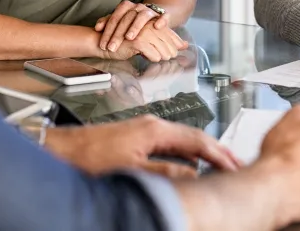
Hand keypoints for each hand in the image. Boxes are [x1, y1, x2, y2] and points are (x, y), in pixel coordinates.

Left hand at [43, 115, 241, 177]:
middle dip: (217, 151)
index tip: (235, 165)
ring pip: (184, 140)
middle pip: (195, 137)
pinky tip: (191, 164)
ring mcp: (145, 129)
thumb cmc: (90, 157)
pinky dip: (188, 153)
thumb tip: (193, 174)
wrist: (63, 149)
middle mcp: (153, 125)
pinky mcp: (138, 136)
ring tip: (221, 165)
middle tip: (237, 164)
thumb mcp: (132, 169)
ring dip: (204, 153)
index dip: (219, 154)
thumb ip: (165, 172)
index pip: (197, 140)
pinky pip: (172, 143)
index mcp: (155, 130)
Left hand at [96, 1, 168, 52]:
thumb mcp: (119, 21)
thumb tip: (97, 28)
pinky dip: (161, 20)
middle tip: (112, 47)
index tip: (103, 45)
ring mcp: (150, 11)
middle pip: (126, 18)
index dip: (108, 32)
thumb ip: (107, 22)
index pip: (115, 18)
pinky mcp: (162, 15)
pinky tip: (157, 27)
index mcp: (126, 7)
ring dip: (136, 27)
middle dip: (118, 34)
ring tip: (129, 38)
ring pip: (143, 16)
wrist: (152, 15)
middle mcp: (138, 7)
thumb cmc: (132, 21)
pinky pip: (164, 16)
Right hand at [102, 20, 188, 62]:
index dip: (175, 40)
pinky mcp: (136, 41)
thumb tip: (184, 44)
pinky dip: (154, 58)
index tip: (182, 48)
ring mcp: (142, 31)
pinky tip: (153, 59)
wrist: (102, 42)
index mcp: (148, 21)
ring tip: (164, 59)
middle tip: (173, 56)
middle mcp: (146, 24)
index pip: (167, 31)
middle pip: (166, 38)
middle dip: (171, 49)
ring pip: (161, 46)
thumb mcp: (145, 39)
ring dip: (163, 55)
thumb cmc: (123, 42)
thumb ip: (163, 40)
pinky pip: (151, 52)